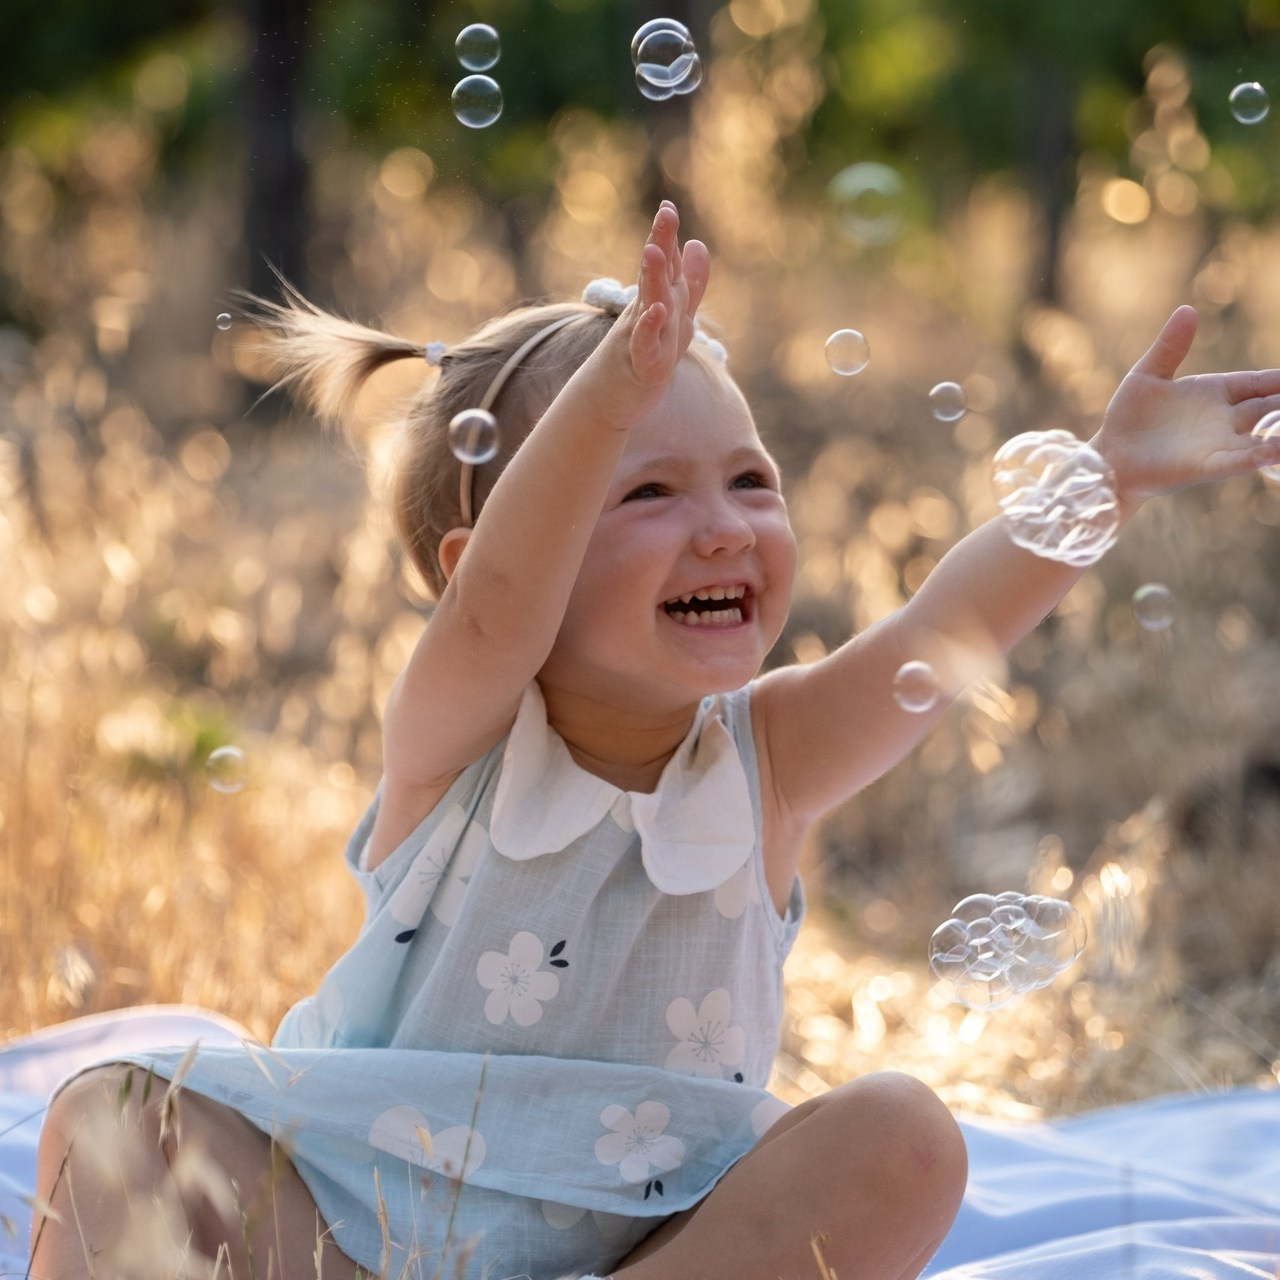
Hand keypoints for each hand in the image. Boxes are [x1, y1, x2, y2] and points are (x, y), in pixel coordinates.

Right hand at [615, 200, 709, 393]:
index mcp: (655, 301)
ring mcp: (642, 339)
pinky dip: (650, 328)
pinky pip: (645, 345)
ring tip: (655, 251)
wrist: (608, 400)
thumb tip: (698, 243)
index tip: (668, 206)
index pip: (663, 263)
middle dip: (661, 244)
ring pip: (651, 305)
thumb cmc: (640, 356)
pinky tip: (656, 311)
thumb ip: (687, 283)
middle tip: (666, 213)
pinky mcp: (641, 366)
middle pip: (656, 275)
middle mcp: (646, 314)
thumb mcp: (672, 318)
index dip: (666, 235)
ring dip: (654, 279)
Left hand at [1091, 304, 1279, 505]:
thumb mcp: (1147, 376)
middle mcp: (1223, 419)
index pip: (1259, 383)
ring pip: (1262, 437)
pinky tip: (1276, 451)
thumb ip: (1170, 346)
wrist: (1109, 457)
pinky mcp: (1203, 467)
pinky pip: (1238, 461)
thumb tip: (1187, 310)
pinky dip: (1259, 456)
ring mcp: (1217, 444)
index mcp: (1215, 393)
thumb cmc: (1128, 418)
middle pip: (1268, 409)